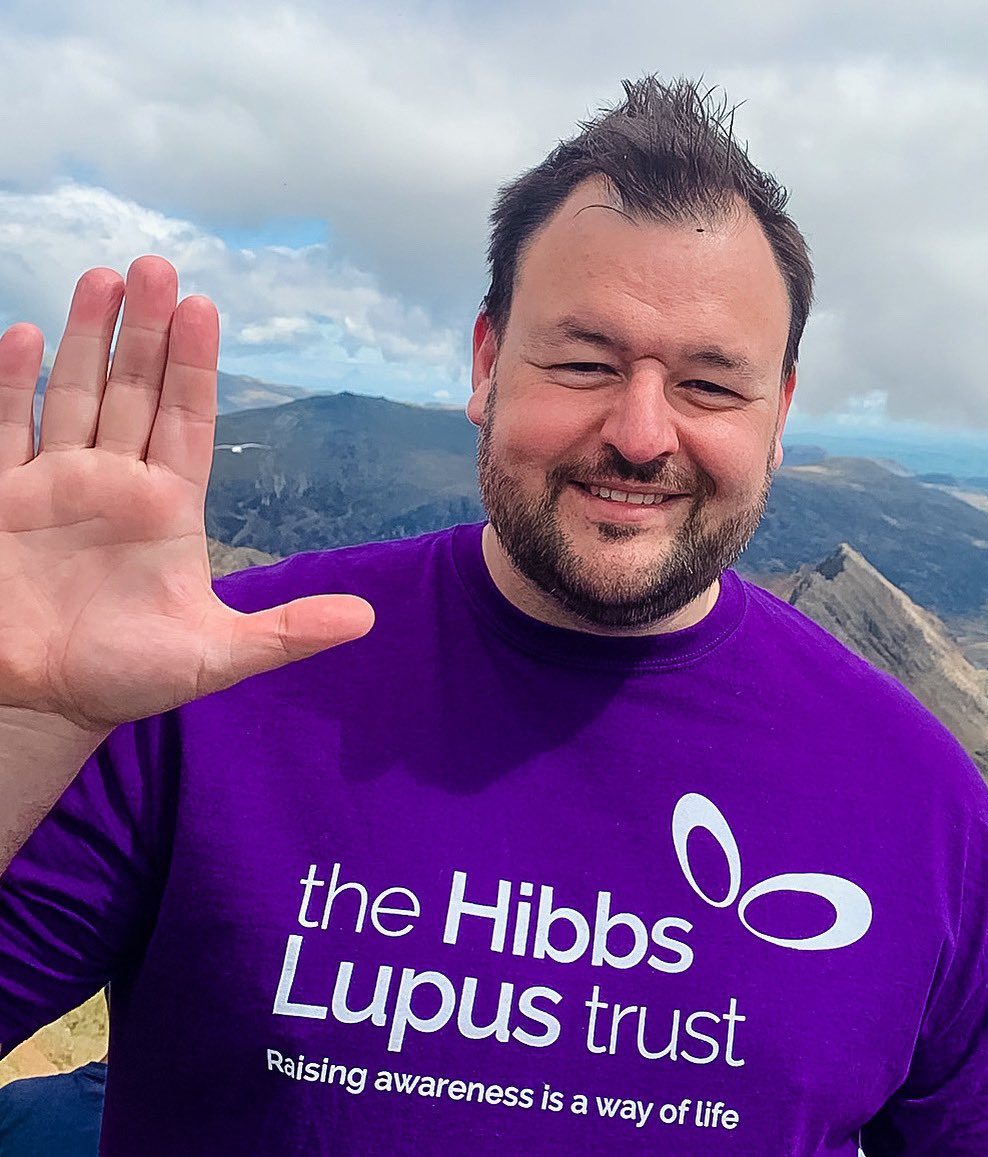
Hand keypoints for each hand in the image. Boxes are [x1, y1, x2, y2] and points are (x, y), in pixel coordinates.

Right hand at [0, 257, 373, 732]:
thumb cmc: (126, 678)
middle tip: (156, 265)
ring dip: (88, 339)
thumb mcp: (216, 656)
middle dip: (146, 332)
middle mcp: (115, 484)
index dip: (196, 366)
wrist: (40, 704)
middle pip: (133, 391)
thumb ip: (287, 632)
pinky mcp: (1, 499)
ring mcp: (54, 486)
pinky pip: (6, 429)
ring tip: (105, 279)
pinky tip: (27, 335)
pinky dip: (11, 385)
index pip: (188, 420)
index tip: (205, 307)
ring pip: (73, 394)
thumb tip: (367, 619)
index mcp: (168, 508)